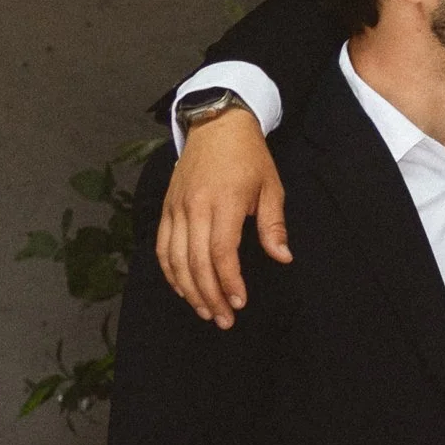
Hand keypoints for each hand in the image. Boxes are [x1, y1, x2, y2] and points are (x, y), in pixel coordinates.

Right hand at [156, 108, 290, 327]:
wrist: (215, 124)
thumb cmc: (249, 157)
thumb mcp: (271, 187)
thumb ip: (273, 225)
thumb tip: (282, 258)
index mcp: (223, 202)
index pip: (220, 252)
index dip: (229, 281)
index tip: (240, 302)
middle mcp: (194, 207)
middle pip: (195, 262)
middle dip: (209, 295)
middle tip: (224, 319)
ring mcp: (175, 208)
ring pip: (174, 258)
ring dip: (188, 289)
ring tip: (205, 311)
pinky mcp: (166, 208)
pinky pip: (161, 246)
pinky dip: (169, 271)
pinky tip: (182, 289)